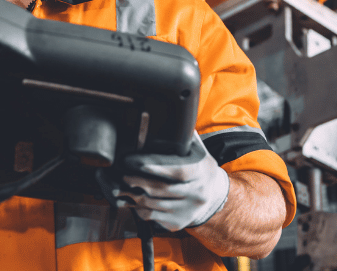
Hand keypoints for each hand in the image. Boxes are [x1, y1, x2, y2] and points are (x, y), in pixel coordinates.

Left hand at [97, 131, 229, 231]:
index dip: (156, 167)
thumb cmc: (200, 168)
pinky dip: (140, 209)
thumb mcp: (198, 150)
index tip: (135, 162)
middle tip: (122, 174)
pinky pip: (153, 217)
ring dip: (135, 196)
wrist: (215, 197)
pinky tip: (132, 200)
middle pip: (162, 189)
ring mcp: (187, 211)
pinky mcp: (178, 223)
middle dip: (138, 181)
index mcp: (201, 172)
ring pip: (155, 205)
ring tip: (121, 186)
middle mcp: (197, 193)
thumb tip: (170, 112)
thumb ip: (185, 135)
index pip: (177, 171)